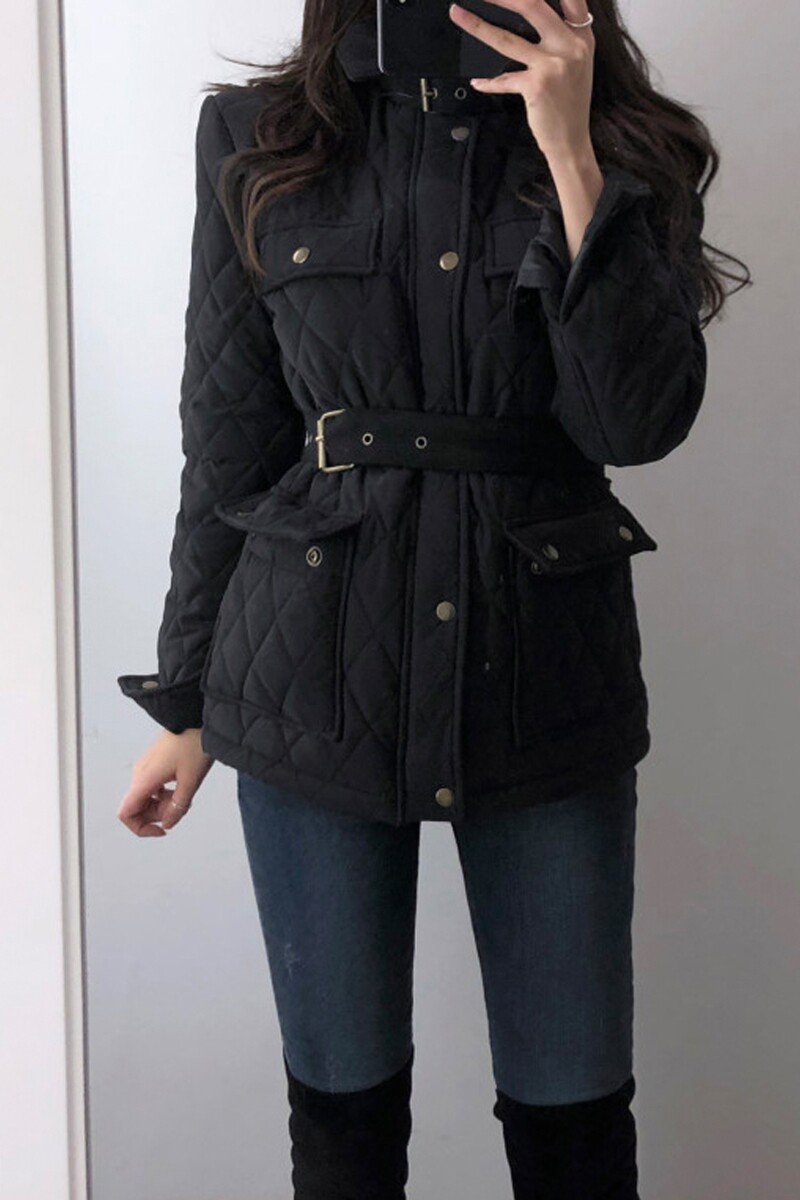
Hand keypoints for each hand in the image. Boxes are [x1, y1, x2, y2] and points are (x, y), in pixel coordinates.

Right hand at [118, 728, 213, 835]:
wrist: (196, 716)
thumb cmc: (194, 743)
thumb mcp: (191, 781)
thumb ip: (178, 807)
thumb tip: (167, 824)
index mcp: (144, 779)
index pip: (126, 813)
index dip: (141, 828)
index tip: (162, 829)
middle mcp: (140, 773)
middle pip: (139, 807)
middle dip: (159, 814)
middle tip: (182, 806)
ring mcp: (147, 767)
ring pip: (148, 797)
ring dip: (165, 803)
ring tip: (185, 794)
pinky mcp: (155, 762)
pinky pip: (155, 786)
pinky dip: (167, 793)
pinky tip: (183, 786)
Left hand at [448, 0, 595, 162]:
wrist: (571, 142)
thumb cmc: (569, 105)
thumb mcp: (575, 65)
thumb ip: (560, 39)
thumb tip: (528, 18)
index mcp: (581, 37)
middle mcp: (570, 46)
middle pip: (532, 5)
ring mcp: (553, 65)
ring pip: (507, 39)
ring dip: (478, 26)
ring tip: (459, 15)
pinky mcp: (536, 85)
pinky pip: (503, 79)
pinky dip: (488, 82)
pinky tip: (478, 82)